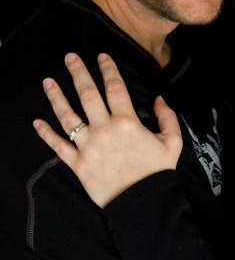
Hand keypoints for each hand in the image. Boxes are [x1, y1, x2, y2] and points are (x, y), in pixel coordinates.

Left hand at [33, 53, 182, 207]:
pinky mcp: (78, 164)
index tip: (101, 55)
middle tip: (70, 57)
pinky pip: (58, 146)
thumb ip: (167, 117)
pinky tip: (36, 122)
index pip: (115, 87)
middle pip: (87, 94)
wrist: (144, 204)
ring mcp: (88, 147)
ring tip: (48, 81)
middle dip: (78, 73)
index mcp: (127, 122)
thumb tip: (159, 98)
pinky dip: (45, 134)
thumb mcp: (173, 142)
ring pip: (68, 116)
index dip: (108, 69)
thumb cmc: (158, 172)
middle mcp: (104, 130)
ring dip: (56, 96)